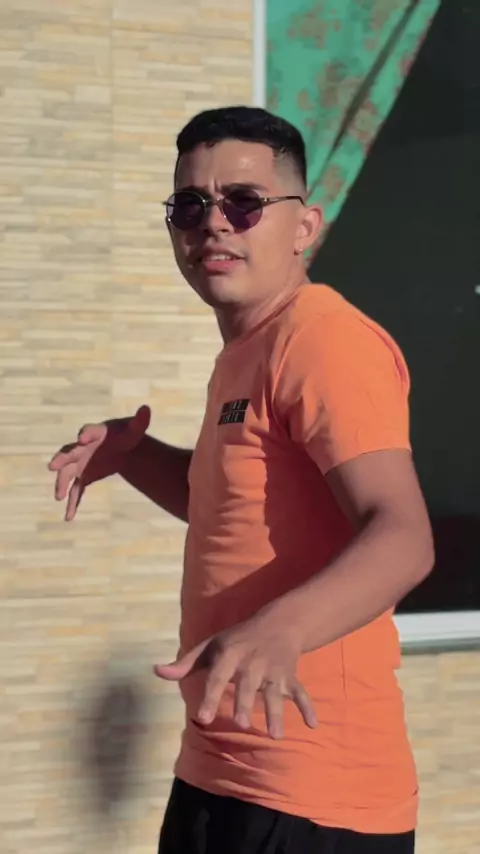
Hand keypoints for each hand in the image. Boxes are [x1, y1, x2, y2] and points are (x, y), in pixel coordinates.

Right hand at [48, 405, 150, 520]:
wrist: (123, 449)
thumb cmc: (126, 435)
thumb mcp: (135, 429)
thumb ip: (140, 421)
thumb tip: (146, 409)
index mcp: (95, 433)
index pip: (88, 431)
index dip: (86, 434)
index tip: (82, 438)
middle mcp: (82, 447)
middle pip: (69, 452)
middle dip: (61, 458)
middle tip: (53, 465)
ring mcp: (80, 463)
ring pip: (67, 473)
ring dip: (62, 484)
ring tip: (59, 497)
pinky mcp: (83, 476)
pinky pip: (76, 490)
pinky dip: (72, 502)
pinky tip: (69, 516)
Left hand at [154, 609, 316, 739]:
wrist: (278, 621)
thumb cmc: (236, 639)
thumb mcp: (210, 646)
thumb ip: (185, 663)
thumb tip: (156, 671)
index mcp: (230, 654)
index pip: (218, 677)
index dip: (210, 697)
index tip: (203, 718)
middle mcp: (252, 662)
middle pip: (248, 686)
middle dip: (246, 703)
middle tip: (242, 724)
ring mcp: (274, 670)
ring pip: (275, 693)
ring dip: (277, 713)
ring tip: (275, 736)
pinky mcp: (290, 676)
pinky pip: (301, 693)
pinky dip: (308, 708)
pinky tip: (313, 725)